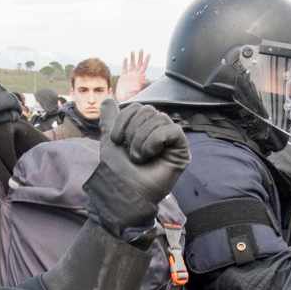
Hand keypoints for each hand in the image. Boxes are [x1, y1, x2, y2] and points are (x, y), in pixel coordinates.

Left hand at [84, 100, 189, 239]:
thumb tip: (108, 99)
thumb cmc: (119, 170)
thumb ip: (111, 120)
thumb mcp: (111, 141)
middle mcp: (160, 131)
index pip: (138, 107)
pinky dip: (155, 140)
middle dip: (133, 131)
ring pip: (159, 119)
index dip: (124, 120)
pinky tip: (150, 154)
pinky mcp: (181, 149)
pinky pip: (172, 130)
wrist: (125, 190)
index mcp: (145, 128)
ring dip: (141, 139)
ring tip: (139, 157)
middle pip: (148, 111)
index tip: (117, 140)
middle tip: (130, 152)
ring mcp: (171, 140)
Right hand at [115, 49, 150, 101]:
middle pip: (138, 63)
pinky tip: (125, 58)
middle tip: (141, 49)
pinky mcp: (123, 77)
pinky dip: (125, 63)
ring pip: (131, 64)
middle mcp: (135, 75)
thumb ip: (135, 90)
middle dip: (140, 56)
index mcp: (139, 78)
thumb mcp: (133, 94)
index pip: (144, 67)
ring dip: (132, 58)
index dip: (146, 60)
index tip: (149, 54)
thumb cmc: (129, 98)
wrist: (123, 100)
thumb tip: (137, 87)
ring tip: (132, 51)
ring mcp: (129, 76)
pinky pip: (124, 68)